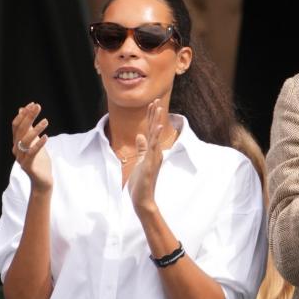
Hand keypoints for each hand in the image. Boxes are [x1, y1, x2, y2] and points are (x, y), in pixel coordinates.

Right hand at [11, 102, 51, 191]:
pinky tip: (46, 137)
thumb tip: (22, 110)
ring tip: (46, 121)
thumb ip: (29, 128)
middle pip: (20, 130)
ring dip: (35, 129)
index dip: (24, 114)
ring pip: (25, 141)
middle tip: (38, 107)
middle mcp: (16, 149)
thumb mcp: (35, 142)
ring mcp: (21, 158)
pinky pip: (32, 153)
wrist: (42, 181)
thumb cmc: (40, 161)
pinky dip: (39, 144)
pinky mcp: (27, 166)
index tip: (33, 104)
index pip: (17, 125)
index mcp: (17, 143)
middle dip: (29, 117)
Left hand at [127, 100, 164, 215]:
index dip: (151, 117)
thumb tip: (140, 136)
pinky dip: (155, 137)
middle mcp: (155, 152)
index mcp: (151, 151)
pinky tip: (157, 126)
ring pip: (155, 136)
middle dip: (154, 114)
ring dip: (156, 121)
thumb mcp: (139, 162)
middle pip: (154, 130)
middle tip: (155, 100)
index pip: (151, 130)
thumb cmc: (140, 183)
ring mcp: (153, 158)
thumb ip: (141, 149)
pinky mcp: (149, 164)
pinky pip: (153, 148)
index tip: (152, 103)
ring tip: (158, 108)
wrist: (142, 199)